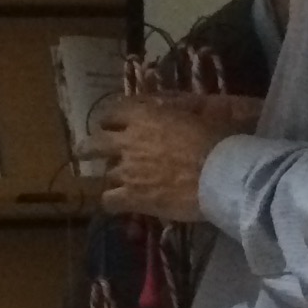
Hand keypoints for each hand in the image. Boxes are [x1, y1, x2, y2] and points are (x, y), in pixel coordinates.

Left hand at [92, 92, 244, 221]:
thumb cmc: (216, 138)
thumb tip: (164, 102)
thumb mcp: (197, 111)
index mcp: (144, 115)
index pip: (114, 112)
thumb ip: (174, 107)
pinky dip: (112, 202)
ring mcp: (127, 170)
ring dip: (112, 176)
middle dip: (89, 148)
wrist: (221, 173)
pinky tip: (119, 204)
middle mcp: (128, 141)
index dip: (110, 119)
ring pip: (105, 173)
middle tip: (86, 152)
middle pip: (96, 143)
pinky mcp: (132, 197)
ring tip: (119, 182)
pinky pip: (108, 201)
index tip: (110, 124)